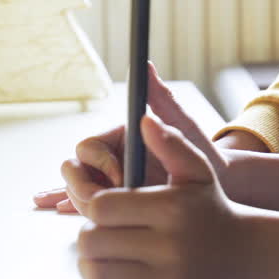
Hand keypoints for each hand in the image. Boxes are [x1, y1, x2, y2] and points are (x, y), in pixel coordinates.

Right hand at [33, 62, 229, 216]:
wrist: (219, 186)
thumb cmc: (203, 153)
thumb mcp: (183, 127)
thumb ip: (162, 99)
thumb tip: (145, 65)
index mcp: (123, 136)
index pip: (89, 147)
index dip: (100, 164)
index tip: (121, 177)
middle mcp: (113, 155)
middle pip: (76, 167)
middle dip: (82, 185)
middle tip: (104, 203)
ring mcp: (113, 178)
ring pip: (78, 185)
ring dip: (73, 197)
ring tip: (84, 213)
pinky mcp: (117, 199)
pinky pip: (87, 199)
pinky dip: (71, 202)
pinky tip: (58, 208)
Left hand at [77, 114, 278, 278]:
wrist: (241, 253)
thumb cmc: (209, 208)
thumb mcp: (196, 171)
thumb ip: (170, 143)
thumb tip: (142, 119)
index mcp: (171, 208)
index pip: (101, 206)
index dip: (90, 203)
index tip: (99, 205)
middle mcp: (169, 245)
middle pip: (91, 241)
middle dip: (89, 234)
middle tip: (102, 231)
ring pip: (96, 276)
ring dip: (90, 266)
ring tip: (104, 256)